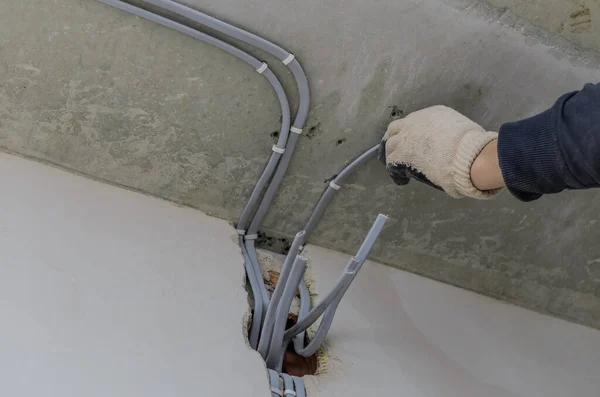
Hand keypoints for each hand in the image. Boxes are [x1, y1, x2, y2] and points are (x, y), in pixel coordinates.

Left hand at [379, 106, 502, 198]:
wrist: (466, 156)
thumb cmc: (472, 145)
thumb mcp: (460, 130)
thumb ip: (449, 135)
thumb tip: (449, 145)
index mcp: (431, 114)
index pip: (413, 122)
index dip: (410, 132)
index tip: (412, 142)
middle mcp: (414, 122)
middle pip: (395, 129)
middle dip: (395, 140)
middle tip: (397, 152)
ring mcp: (406, 138)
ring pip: (390, 145)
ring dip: (392, 155)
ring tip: (397, 167)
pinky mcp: (401, 155)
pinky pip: (391, 162)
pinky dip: (395, 171)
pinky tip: (402, 179)